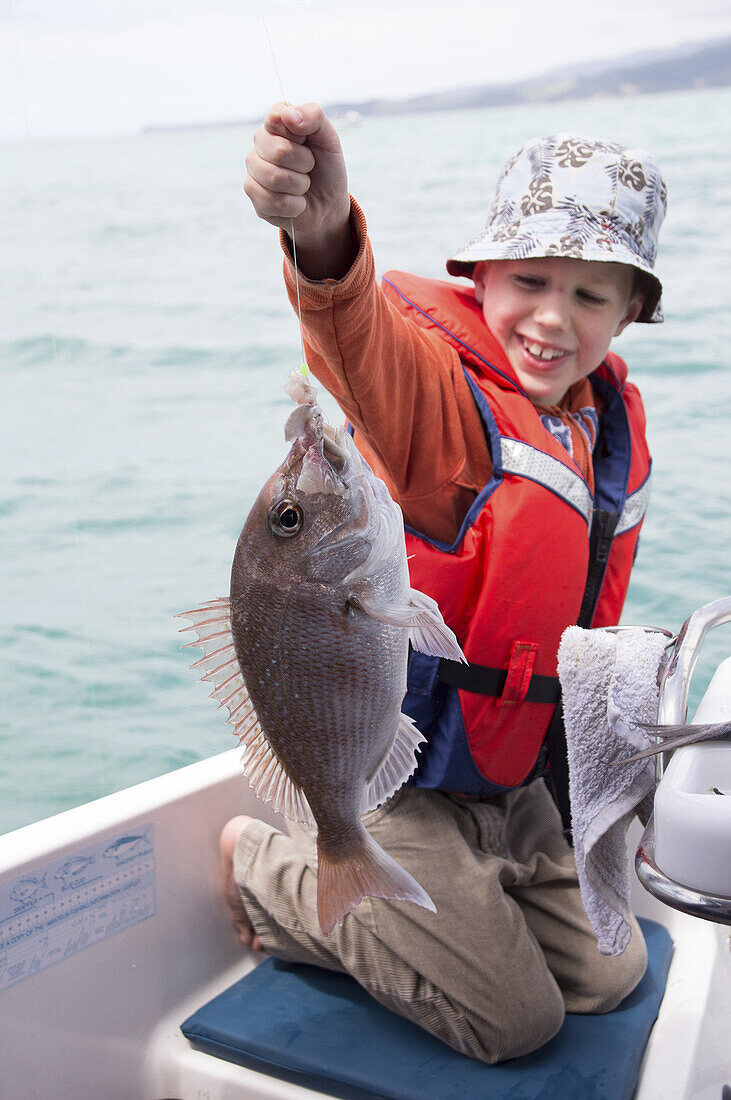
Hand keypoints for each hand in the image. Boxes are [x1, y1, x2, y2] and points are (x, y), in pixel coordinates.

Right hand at [244, 102, 355, 277]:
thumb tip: (288, 115)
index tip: (308, 143)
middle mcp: (260, 143)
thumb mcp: (329, 138)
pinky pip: (273, 201)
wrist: (328, 205)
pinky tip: (296, 202)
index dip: (300, 135)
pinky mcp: (253, 195)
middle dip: (305, 164)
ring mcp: (253, 169)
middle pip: (279, 151)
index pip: (276, 118)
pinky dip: (294, 205)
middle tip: (309, 168)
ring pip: (275, 178)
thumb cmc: (326, 168)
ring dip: (300, 186)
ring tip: (303, 186)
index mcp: (276, 122)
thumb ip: (313, 116)